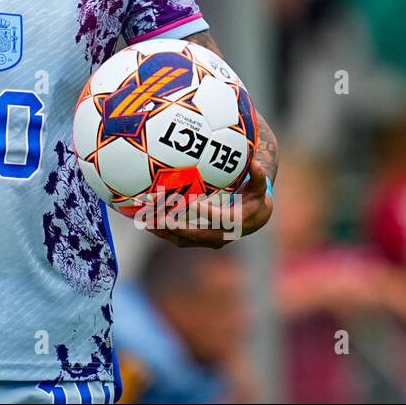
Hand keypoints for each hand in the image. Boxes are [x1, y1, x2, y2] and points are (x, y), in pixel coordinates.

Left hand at [146, 158, 273, 248]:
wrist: (254, 220)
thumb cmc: (255, 200)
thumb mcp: (259, 189)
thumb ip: (258, 177)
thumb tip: (256, 163)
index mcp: (235, 222)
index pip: (220, 218)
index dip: (207, 212)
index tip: (192, 202)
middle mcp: (221, 236)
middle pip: (195, 234)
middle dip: (176, 227)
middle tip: (158, 216)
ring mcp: (209, 241)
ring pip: (183, 239)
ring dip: (164, 231)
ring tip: (145, 220)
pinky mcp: (199, 241)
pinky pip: (179, 238)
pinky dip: (164, 232)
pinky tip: (147, 222)